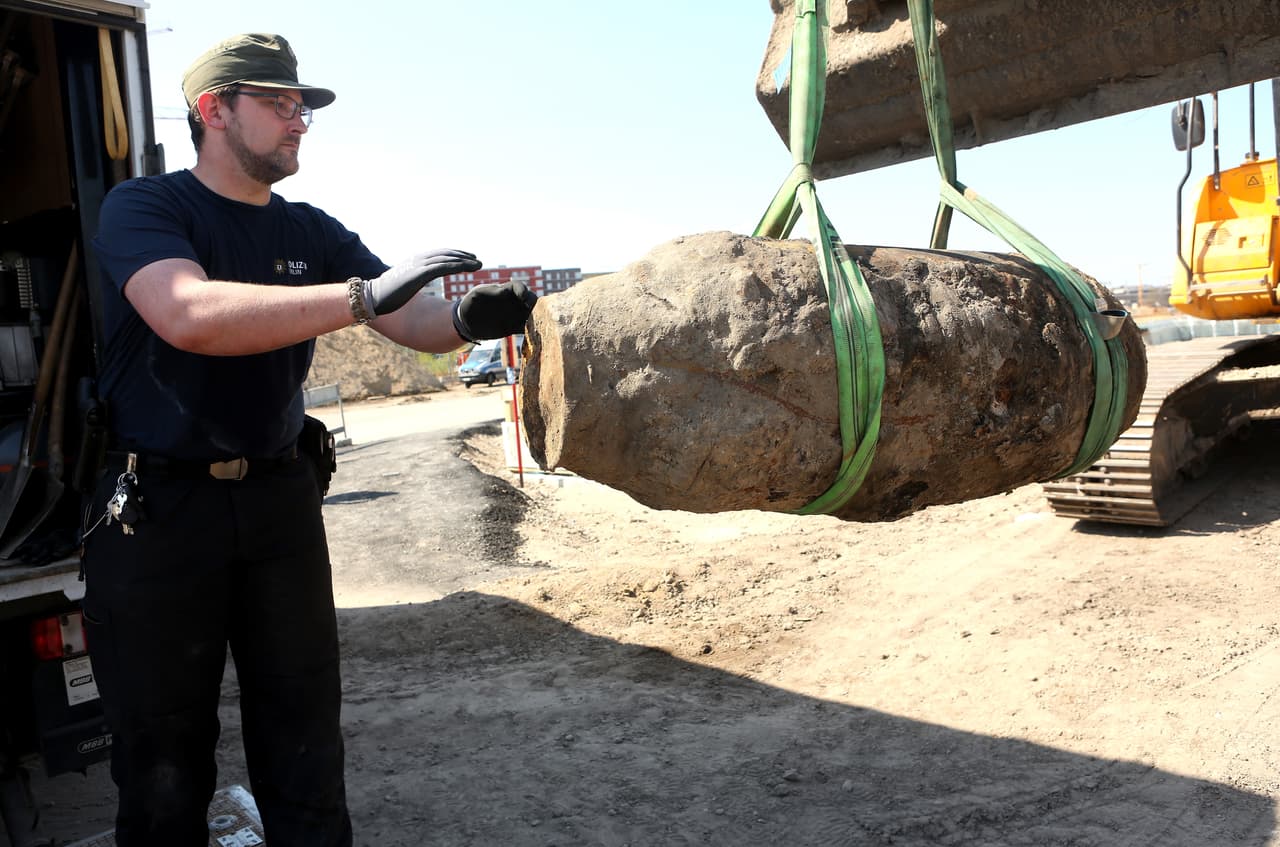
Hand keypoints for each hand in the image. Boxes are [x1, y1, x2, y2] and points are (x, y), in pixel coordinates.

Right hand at [364, 249, 481, 315]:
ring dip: (464, 260)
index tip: (468, 258)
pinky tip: (467, 267)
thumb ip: (413, 279)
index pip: (440, 254)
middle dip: (463, 255)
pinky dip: (456, 265)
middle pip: (446, 253)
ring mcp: (418, 265)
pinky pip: (442, 267)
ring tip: (478, 264)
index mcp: (415, 261)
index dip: (455, 255)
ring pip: (447, 259)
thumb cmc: (387, 293)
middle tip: (477, 260)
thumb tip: (417, 282)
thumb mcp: (404, 283)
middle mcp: (418, 259)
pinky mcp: (419, 274)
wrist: (372, 297)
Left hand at [452, 281, 537, 341]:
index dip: (523, 290)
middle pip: (530, 299)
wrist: (466, 323)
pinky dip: (530, 331)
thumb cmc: (470, 303)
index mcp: (505, 290)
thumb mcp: (477, 294)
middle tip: (533, 312)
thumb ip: (490, 291)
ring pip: (531, 314)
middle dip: (534, 305)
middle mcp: (513, 301)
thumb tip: (503, 290)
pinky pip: (525, 328)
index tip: (523, 298)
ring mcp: (515, 314)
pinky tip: (531, 335)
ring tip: (536, 324)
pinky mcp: (514, 328)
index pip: (519, 286)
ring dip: (535, 318)